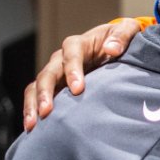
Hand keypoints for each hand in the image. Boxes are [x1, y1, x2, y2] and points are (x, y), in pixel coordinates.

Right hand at [23, 19, 141, 130]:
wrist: (115, 47)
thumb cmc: (121, 39)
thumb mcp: (127, 30)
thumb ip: (122, 37)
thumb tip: (112, 48)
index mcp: (79, 44)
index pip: (71, 53)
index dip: (72, 70)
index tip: (78, 89)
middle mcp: (62, 58)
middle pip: (48, 72)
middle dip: (46, 92)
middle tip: (47, 111)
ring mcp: (56, 74)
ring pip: (37, 86)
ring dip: (33, 104)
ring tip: (32, 124)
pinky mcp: (55, 87)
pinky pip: (37, 97)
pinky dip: (33, 110)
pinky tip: (33, 128)